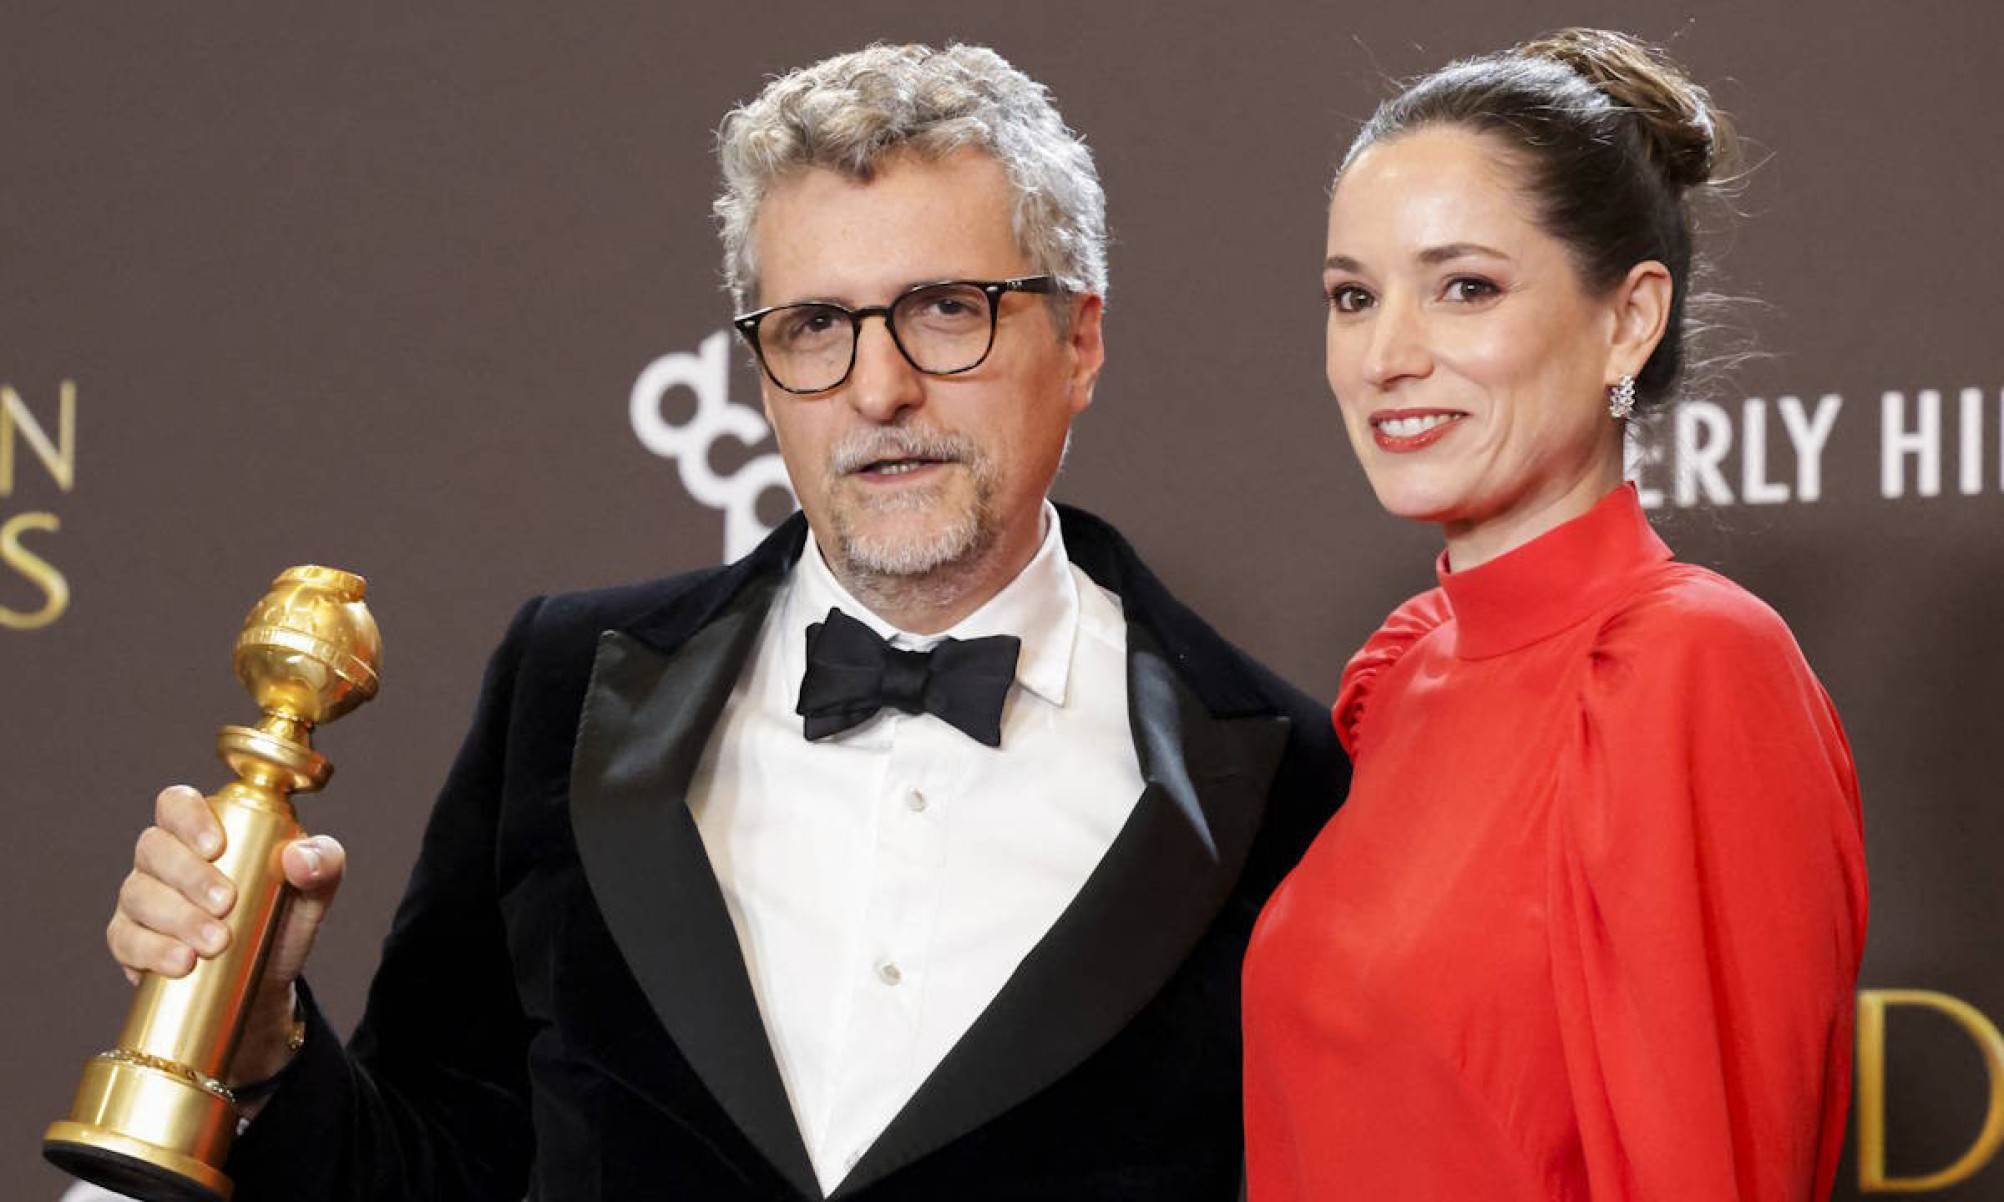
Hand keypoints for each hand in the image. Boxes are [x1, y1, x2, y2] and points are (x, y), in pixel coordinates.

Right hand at [106, 784, 345, 1083]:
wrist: (263, 979)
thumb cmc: (282, 917)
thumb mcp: (313, 889)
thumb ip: (323, 862)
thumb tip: (298, 857)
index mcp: (203, 829)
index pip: (177, 804)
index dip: (189, 818)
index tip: (216, 846)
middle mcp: (163, 858)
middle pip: (155, 849)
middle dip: (190, 876)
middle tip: (226, 904)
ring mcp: (141, 899)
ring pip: (139, 895)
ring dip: (176, 918)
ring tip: (215, 942)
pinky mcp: (129, 941)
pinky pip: (125, 940)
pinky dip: (152, 951)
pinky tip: (181, 962)